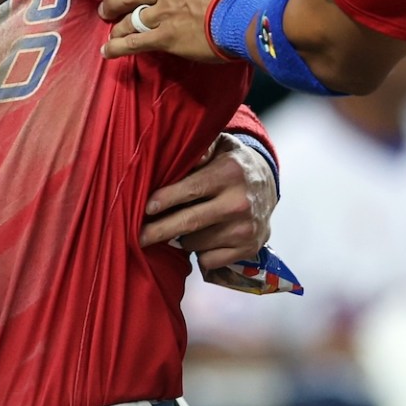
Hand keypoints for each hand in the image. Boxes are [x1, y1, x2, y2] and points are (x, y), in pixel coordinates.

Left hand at [101, 0, 287, 61]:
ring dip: (115, 25)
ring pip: (128, 18)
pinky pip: (132, 42)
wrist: (250, 16)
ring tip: (108, 33)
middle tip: (106, 7)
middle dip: (114, 0)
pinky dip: (117, 48)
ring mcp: (163, 11)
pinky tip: (107, 53)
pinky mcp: (165, 37)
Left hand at [141, 134, 277, 272]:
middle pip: (189, 222)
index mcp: (230, 173)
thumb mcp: (220, 145)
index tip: (145, 208)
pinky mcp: (249, 248)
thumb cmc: (231, 164)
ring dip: (181, 238)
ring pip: (195, 243)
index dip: (165, 200)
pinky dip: (200, 253)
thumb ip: (201, 147)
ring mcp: (246, 229)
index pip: (191, 190)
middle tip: (137, 237)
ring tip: (185, 225)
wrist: (269, 188)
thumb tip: (188, 157)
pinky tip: (204, 238)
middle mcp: (240, 203)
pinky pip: (208, 260)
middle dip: (158, 231)